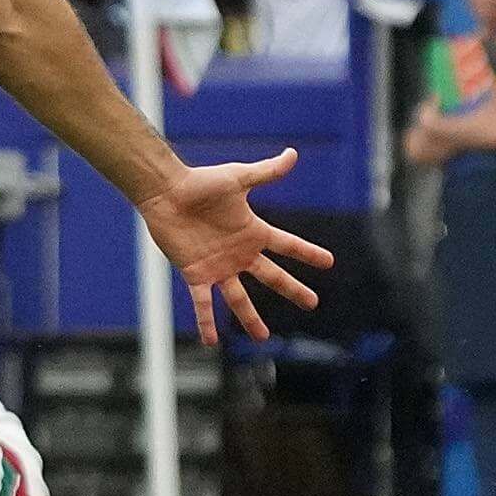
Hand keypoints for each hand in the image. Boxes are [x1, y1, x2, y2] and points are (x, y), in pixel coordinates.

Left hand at [133, 152, 333, 345]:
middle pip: (271, 276)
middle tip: (312, 304)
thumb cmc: (200, 182)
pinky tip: (212, 341)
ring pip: (239, 298)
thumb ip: (266, 172)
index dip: (308, 253)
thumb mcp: (238, 178)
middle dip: (292, 290)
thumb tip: (293, 154)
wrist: (166, 192)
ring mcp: (218, 266)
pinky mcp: (196, 274)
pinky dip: (207, 321)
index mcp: (252, 231)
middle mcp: (239, 253)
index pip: (288, 245)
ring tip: (262, 338)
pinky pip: (203, 303)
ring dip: (250, 319)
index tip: (329, 263)